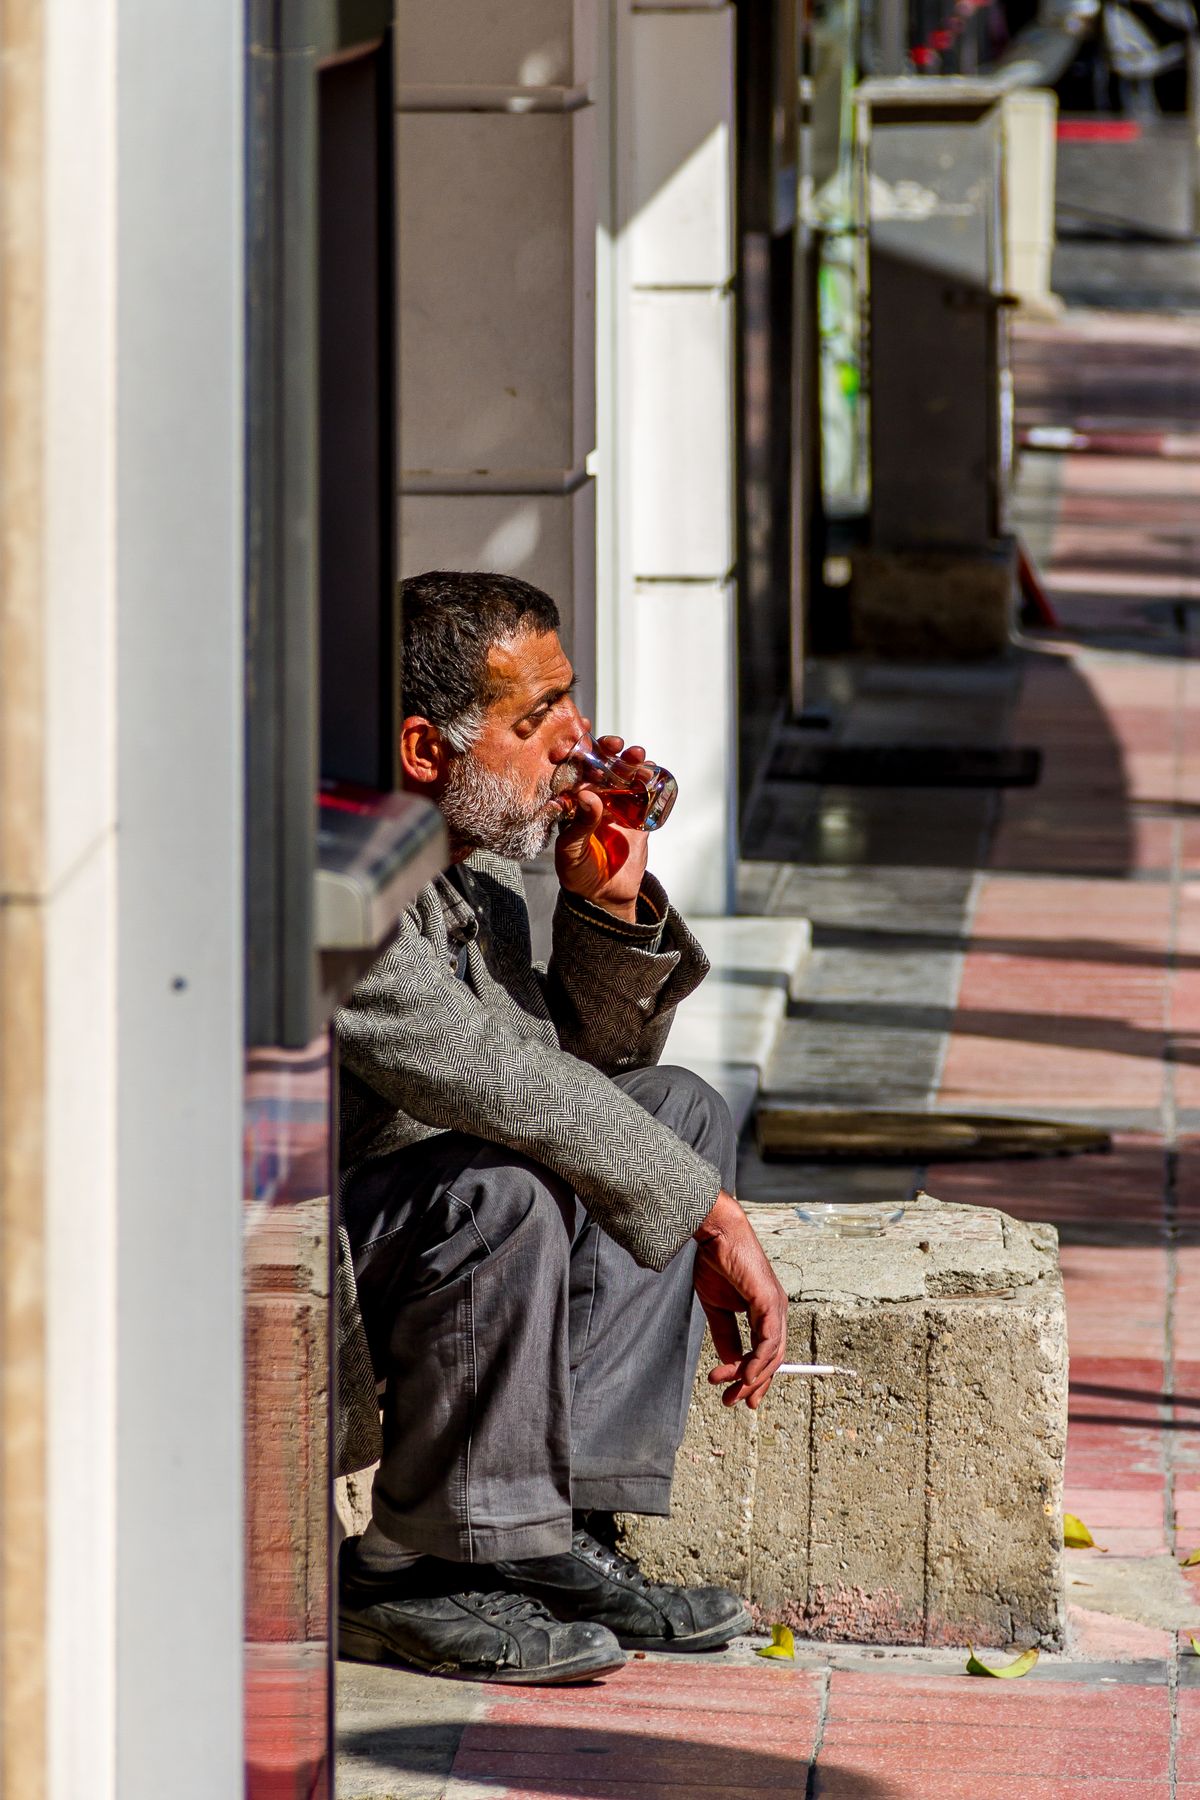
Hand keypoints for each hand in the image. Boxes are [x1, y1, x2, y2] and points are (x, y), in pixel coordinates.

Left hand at [555, 736, 650, 921]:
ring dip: (631, 762)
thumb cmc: (579, 875)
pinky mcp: (638, 818)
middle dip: (608, 751)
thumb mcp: (572, 852)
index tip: (582, 735)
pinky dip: (651, 782)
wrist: (606, 898)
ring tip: (639, 755)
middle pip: (602, 767)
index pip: (572, 771)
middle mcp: (594, 800)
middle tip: (615, 744)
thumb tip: (588, 794)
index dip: (577, 750)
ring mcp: (618, 807)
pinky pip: (646, 796)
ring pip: (625, 776)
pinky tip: (653, 773)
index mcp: (572, 803)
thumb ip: (580, 824)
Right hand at [692, 1191, 787, 1408]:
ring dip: (749, 1377)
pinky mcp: (769, 1302)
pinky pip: (768, 1341)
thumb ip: (726, 1334)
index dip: (756, 1379)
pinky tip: (745, 1377)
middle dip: (752, 1385)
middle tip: (732, 1402)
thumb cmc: (715, 1262)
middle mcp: (776, 1311)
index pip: (767, 1354)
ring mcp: (776, 1307)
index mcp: (765, 1312)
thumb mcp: (716, 1307)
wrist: (714, 1234)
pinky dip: (758, 1362)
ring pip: (771, 1355)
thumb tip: (731, 1363)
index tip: (740, 1397)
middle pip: (772, 1360)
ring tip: (728, 1390)